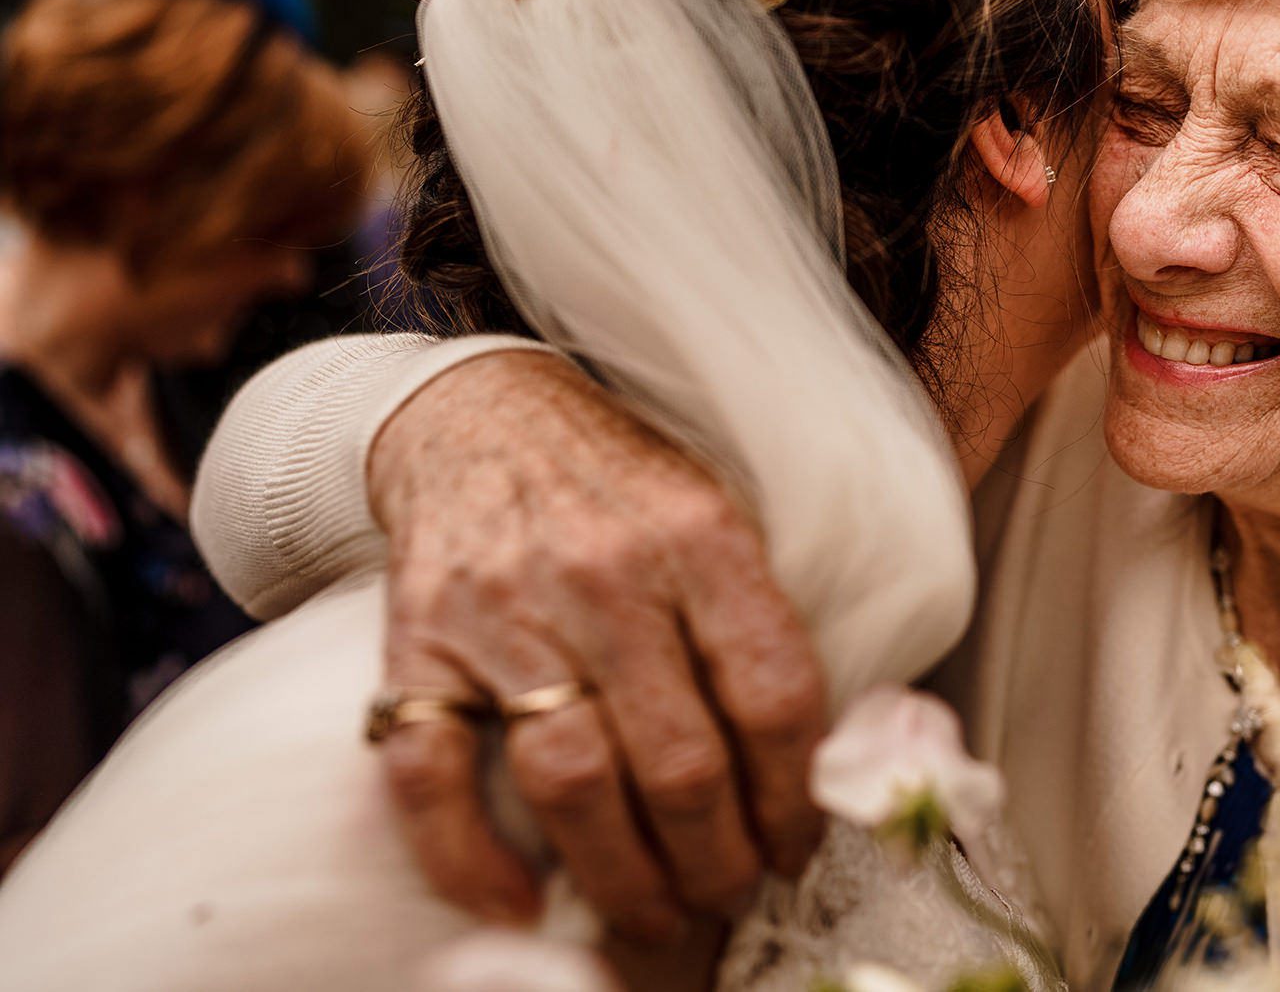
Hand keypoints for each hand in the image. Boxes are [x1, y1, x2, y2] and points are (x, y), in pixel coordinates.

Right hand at [366, 350, 826, 939]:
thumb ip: (754, 621)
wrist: (480, 414)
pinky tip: (515, 905)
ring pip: (571, 780)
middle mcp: (606, 577)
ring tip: (655, 915)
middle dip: (718, 859)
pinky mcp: (417, 642)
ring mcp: (505, 613)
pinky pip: (429, 773)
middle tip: (731, 895)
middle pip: (679, 761)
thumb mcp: (715, 514)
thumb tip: (812, 762)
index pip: (774, 693)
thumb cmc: (618, 482)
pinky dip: (467, 858)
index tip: (797, 845)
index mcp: (701, 540)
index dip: (796, 795)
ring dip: (622, 876)